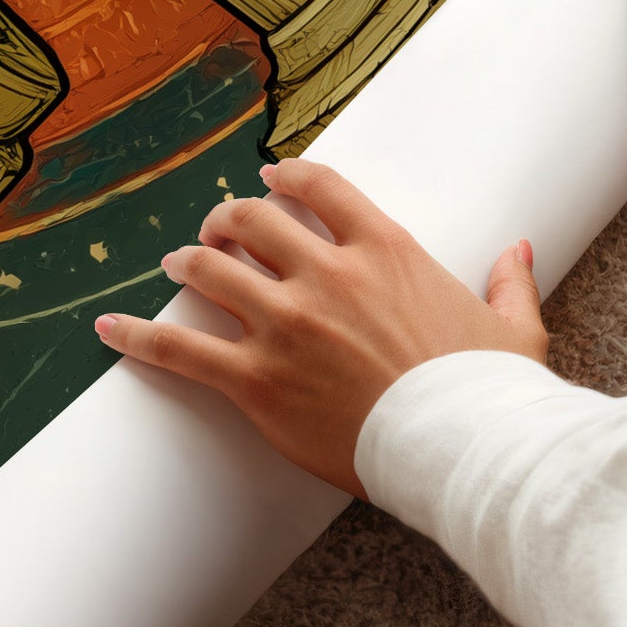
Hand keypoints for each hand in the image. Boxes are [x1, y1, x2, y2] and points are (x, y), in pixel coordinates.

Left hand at [94, 160, 544, 497]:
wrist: (464, 450)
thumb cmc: (490, 394)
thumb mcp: (512, 328)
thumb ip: (509, 282)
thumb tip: (519, 250)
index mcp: (385, 250)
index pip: (319, 187)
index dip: (285, 177)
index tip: (268, 179)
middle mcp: (327, 274)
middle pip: (252, 220)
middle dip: (227, 219)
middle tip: (217, 229)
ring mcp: (286, 324)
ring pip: (211, 270)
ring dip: (187, 262)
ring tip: (175, 264)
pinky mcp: (257, 380)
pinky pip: (181, 348)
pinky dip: (138, 335)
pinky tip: (108, 327)